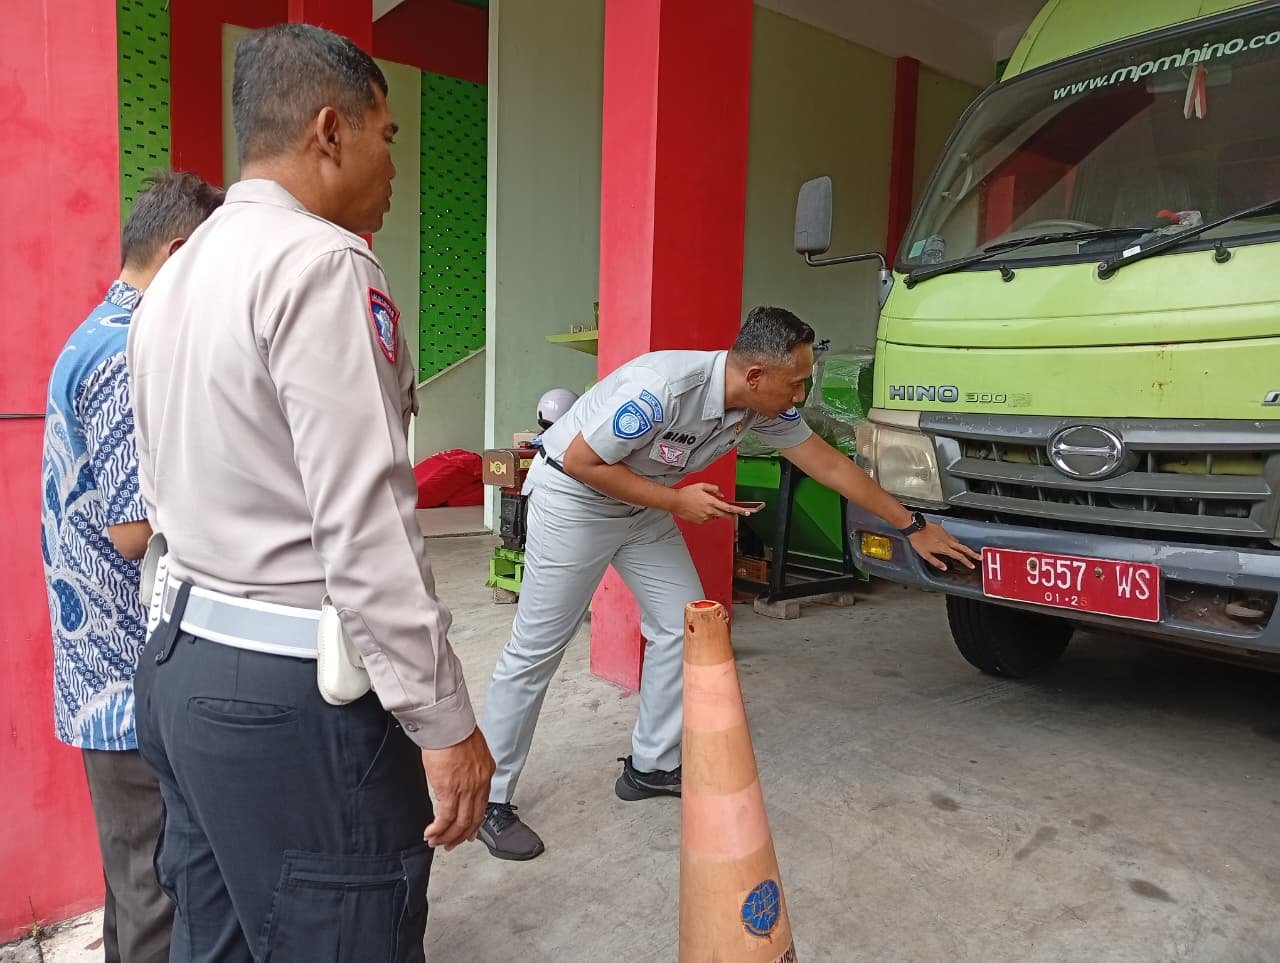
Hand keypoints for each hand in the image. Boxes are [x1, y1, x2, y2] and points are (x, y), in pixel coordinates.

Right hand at [420, 727, 495, 849]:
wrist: (448, 724)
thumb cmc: (455, 730)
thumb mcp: (471, 749)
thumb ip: (468, 766)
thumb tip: (460, 774)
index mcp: (486, 772)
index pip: (483, 804)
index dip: (475, 822)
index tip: (469, 832)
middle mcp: (480, 783)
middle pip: (473, 818)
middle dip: (461, 835)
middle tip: (451, 844)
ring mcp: (466, 789)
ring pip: (460, 822)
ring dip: (447, 836)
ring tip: (436, 842)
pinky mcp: (449, 791)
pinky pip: (445, 818)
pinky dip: (438, 830)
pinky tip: (430, 834)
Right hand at [671, 483, 749, 523]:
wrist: (675, 502)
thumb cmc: (686, 493)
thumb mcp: (701, 486)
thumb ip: (714, 489)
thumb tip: (721, 494)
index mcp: (711, 502)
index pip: (729, 508)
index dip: (739, 510)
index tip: (746, 512)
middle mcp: (709, 511)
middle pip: (726, 515)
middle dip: (731, 514)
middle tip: (735, 511)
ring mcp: (705, 518)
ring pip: (716, 517)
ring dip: (717, 513)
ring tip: (707, 505)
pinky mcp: (700, 522)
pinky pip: (709, 519)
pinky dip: (709, 515)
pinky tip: (701, 509)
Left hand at [907, 522, 981, 571]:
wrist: (915, 526)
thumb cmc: (918, 540)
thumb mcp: (925, 555)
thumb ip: (936, 562)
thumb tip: (944, 568)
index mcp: (944, 548)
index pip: (959, 556)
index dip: (966, 561)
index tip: (972, 565)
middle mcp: (947, 541)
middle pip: (963, 548)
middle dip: (972, 553)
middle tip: (979, 556)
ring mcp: (945, 534)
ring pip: (957, 541)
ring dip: (963, 547)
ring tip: (967, 552)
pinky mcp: (942, 529)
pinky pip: (951, 536)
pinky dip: (955, 541)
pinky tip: (953, 542)